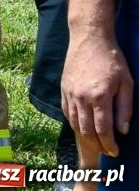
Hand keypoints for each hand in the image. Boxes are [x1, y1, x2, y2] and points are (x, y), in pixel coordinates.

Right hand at [64, 30, 133, 156]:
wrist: (89, 38)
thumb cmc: (112, 59)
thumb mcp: (127, 83)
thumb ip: (125, 108)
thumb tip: (122, 130)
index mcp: (99, 96)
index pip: (103, 129)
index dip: (109, 144)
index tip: (115, 152)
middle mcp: (81, 97)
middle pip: (86, 130)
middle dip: (97, 145)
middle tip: (106, 151)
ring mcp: (70, 93)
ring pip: (74, 123)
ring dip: (85, 137)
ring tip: (95, 143)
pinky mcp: (64, 88)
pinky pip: (66, 111)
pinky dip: (74, 123)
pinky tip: (82, 127)